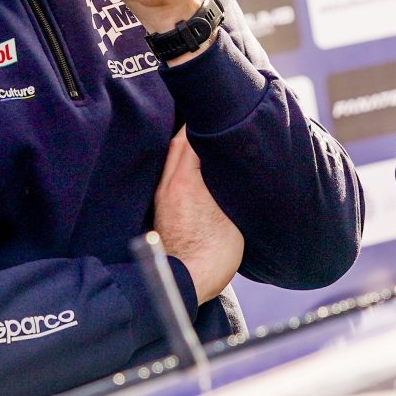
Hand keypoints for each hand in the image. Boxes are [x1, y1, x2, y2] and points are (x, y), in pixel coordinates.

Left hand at [152, 129, 242, 304]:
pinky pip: (172, 176)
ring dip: (186, 147)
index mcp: (185, 180)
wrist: (187, 283)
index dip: (202, 122)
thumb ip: (227, 183)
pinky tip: (197, 171)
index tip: (219, 113)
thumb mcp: (231, 213)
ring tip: (207, 141)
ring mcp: (164, 198)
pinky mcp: (165, 211)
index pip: (189, 137)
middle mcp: (169, 185)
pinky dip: (183, 164)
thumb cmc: (212, 252)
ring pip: (172, 160)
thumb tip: (231, 165)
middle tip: (212, 120)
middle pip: (177, 144)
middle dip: (193, 129)